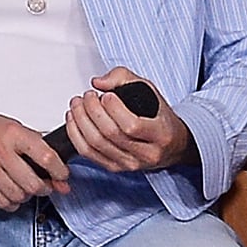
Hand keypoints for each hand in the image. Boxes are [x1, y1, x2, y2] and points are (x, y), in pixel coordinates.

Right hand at [0, 103, 67, 210]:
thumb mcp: (14, 128)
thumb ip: (37, 148)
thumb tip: (58, 174)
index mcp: (13, 133)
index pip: (46, 157)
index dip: (59, 172)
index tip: (62, 176)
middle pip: (32, 183)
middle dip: (44, 188)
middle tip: (45, 186)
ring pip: (18, 195)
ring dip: (26, 196)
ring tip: (25, 188)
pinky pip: (1, 201)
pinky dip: (11, 203)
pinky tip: (11, 193)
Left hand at [61, 69, 194, 174]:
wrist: (172, 145)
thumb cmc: (160, 118)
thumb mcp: (150, 91)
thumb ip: (124, 79)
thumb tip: (99, 82)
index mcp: (160, 134)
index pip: (132, 125)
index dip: (114, 109)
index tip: (106, 95)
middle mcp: (146, 153)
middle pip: (110, 134)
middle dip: (92, 111)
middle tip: (87, 96)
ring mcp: (129, 163)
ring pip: (96, 144)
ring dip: (80, 121)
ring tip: (78, 105)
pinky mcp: (115, 168)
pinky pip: (88, 154)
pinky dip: (75, 135)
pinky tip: (74, 120)